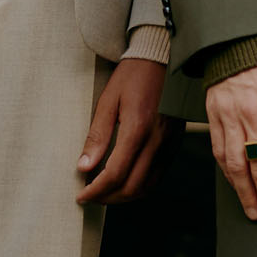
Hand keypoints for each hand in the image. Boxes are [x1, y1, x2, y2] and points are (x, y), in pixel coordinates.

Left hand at [76, 56, 171, 206]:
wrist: (165, 58)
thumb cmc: (133, 75)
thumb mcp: (108, 100)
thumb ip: (97, 136)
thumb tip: (83, 166)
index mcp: (137, 129)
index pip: (115, 174)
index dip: (95, 190)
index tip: (81, 196)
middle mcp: (157, 141)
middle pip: (132, 187)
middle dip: (108, 198)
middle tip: (90, 196)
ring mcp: (169, 144)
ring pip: (147, 186)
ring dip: (124, 196)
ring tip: (105, 192)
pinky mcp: (175, 144)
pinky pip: (158, 176)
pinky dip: (140, 186)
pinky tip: (125, 181)